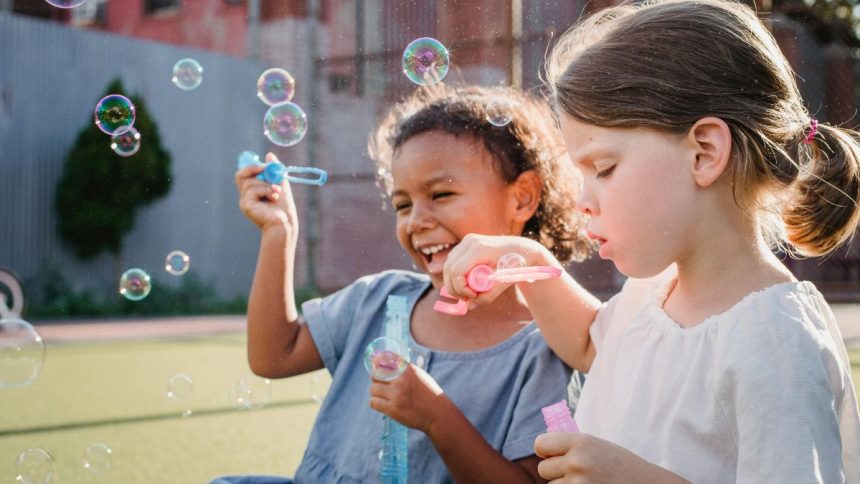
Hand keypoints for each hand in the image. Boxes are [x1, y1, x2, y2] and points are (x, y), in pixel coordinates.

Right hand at [236, 153, 298, 234]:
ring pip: (251, 182)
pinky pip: (253, 190)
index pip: (244, 174)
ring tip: (276, 193)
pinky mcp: (246, 205)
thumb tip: (269, 155)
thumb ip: (274, 171)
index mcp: (252, 190)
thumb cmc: (283, 206)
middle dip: (254, 168)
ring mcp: (244, 201)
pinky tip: (273, 198)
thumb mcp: (279, 184)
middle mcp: (246, 195)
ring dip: (267, 185)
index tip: (265, 165)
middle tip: (266, 169)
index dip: (251, 166)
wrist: (285, 221)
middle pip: (240, 174)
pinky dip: (266, 191)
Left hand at [368, 363, 446, 432]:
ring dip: (376, 392)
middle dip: (376, 378)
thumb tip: (384, 362)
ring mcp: (396, 395)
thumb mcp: (420, 375)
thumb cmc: (429, 393)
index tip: (375, 363)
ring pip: (373, 389)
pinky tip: (383, 404)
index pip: (386, 359)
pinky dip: (376, 403)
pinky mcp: (393, 409)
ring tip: (384, 396)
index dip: (377, 361)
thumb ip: (404, 368)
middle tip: (380, 383)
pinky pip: (373, 402)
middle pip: (375, 374)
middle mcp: (401, 381)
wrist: (437, 414)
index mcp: (408, 370)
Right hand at [443, 234, 557, 306]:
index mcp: (480, 249)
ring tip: (470, 291)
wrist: (523, 249)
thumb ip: (488, 295)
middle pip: (449, 268)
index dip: (461, 288)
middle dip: (455, 287)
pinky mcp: (466, 244)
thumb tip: (470, 306)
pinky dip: (456, 275)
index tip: (473, 296)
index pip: (457, 271)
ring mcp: (467, 241)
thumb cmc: (517, 264)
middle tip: (468, 297)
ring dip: (454, 282)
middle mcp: (470, 242)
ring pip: (448, 265)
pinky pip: (453, 262)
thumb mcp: (505, 282)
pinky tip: (469, 282)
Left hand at [535, 432, 684, 482]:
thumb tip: (541, 448)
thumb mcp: (596, 446)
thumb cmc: (619, 465)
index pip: (540, 444)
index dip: (545, 451)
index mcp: (580, 442)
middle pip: (543, 469)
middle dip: (556, 472)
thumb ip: (570, 446)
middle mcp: (577, 462)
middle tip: (576, 472)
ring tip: (588, 481)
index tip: (551, 454)